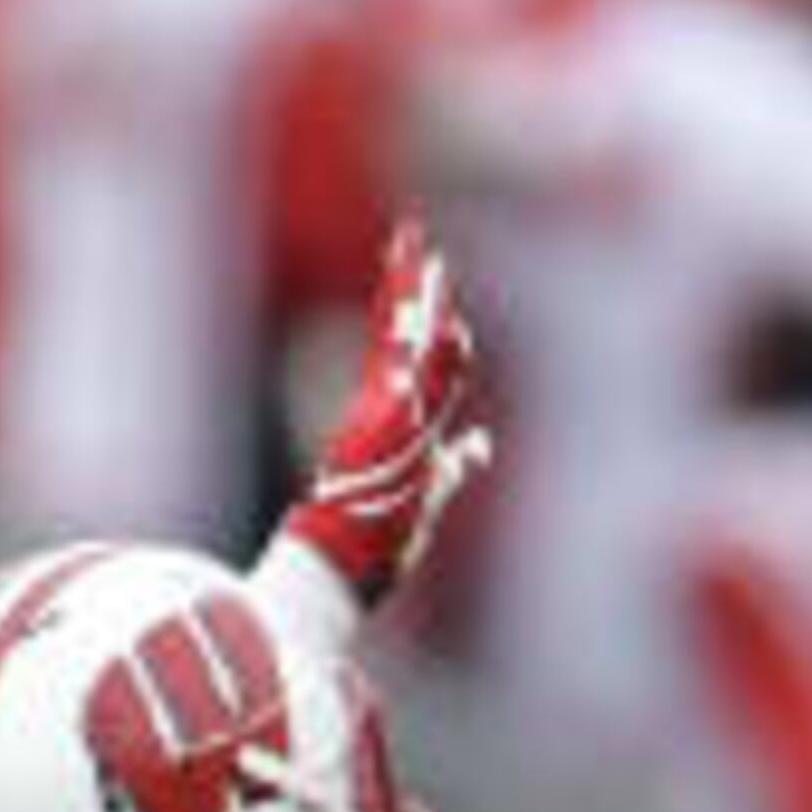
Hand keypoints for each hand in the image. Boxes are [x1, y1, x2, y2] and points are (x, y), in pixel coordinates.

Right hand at [282, 221, 492, 607]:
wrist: (330, 571)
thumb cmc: (373, 548)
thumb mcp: (430, 494)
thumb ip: (456, 464)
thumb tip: (482, 443)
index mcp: (394, 424)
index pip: (413, 357)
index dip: (427, 322)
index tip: (437, 292)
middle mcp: (386, 412)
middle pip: (405, 335)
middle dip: (414, 286)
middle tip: (416, 240)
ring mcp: (381, 416)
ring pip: (402, 340)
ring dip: (412, 291)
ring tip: (417, 245)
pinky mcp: (382, 425)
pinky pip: (405, 369)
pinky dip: (419, 333)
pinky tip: (432, 301)